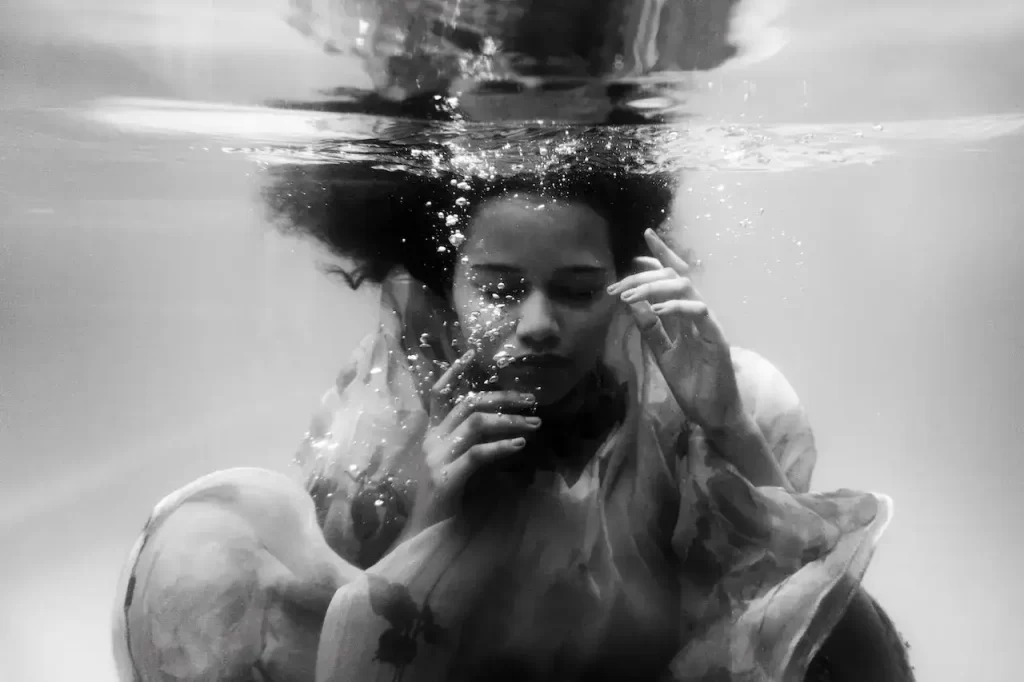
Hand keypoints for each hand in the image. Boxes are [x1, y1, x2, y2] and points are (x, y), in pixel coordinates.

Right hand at [408, 350, 540, 530]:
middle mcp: (431, 441)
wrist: (425, 538)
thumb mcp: (459, 466)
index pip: (439, 394)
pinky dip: (501, 447)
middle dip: (503, 398)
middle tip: (532, 400)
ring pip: (475, 424)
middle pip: (468, 404)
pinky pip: (477, 454)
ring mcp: (436, 458)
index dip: (454, 372)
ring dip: (510, 421)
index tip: (472, 353)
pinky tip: (520, 446)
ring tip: (535, 423)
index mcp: (432, 435)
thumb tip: (505, 426)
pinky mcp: (446, 478)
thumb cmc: (447, 504)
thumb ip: (473, 445)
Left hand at [608, 229, 742, 431]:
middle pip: (674, 276)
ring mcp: (708, 321)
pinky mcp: (716, 335)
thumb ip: (650, 327)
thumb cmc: (691, 382)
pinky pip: (699, 310)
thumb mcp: (662, 351)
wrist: (712, 410)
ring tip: (629, 297)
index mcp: (684, 314)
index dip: (662, 255)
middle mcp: (697, 311)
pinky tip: (656, 311)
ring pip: (685, 287)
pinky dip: (676, 307)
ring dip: (654, 288)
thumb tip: (632, 303)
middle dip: (643, 276)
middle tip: (617, 288)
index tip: (645, 236)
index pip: (673, 277)